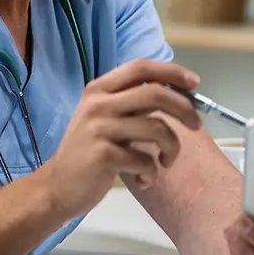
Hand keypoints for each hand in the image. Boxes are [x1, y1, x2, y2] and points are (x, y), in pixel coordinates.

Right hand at [40, 60, 201, 214]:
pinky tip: (144, 179)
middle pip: (156, 94)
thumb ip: (133, 102)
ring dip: (172, 148)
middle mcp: (98, 104)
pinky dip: (152, 172)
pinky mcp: (103, 156)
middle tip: (196, 125)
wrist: (57, 186)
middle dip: (185, 109)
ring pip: (157, 128)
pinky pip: (146, 159)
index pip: (141, 67)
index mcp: (99, 89)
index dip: (172, 72)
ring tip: (166, 161)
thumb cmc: (89, 151)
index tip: (194, 84)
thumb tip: (180, 95)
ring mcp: (99, 129)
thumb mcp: (104, 117)